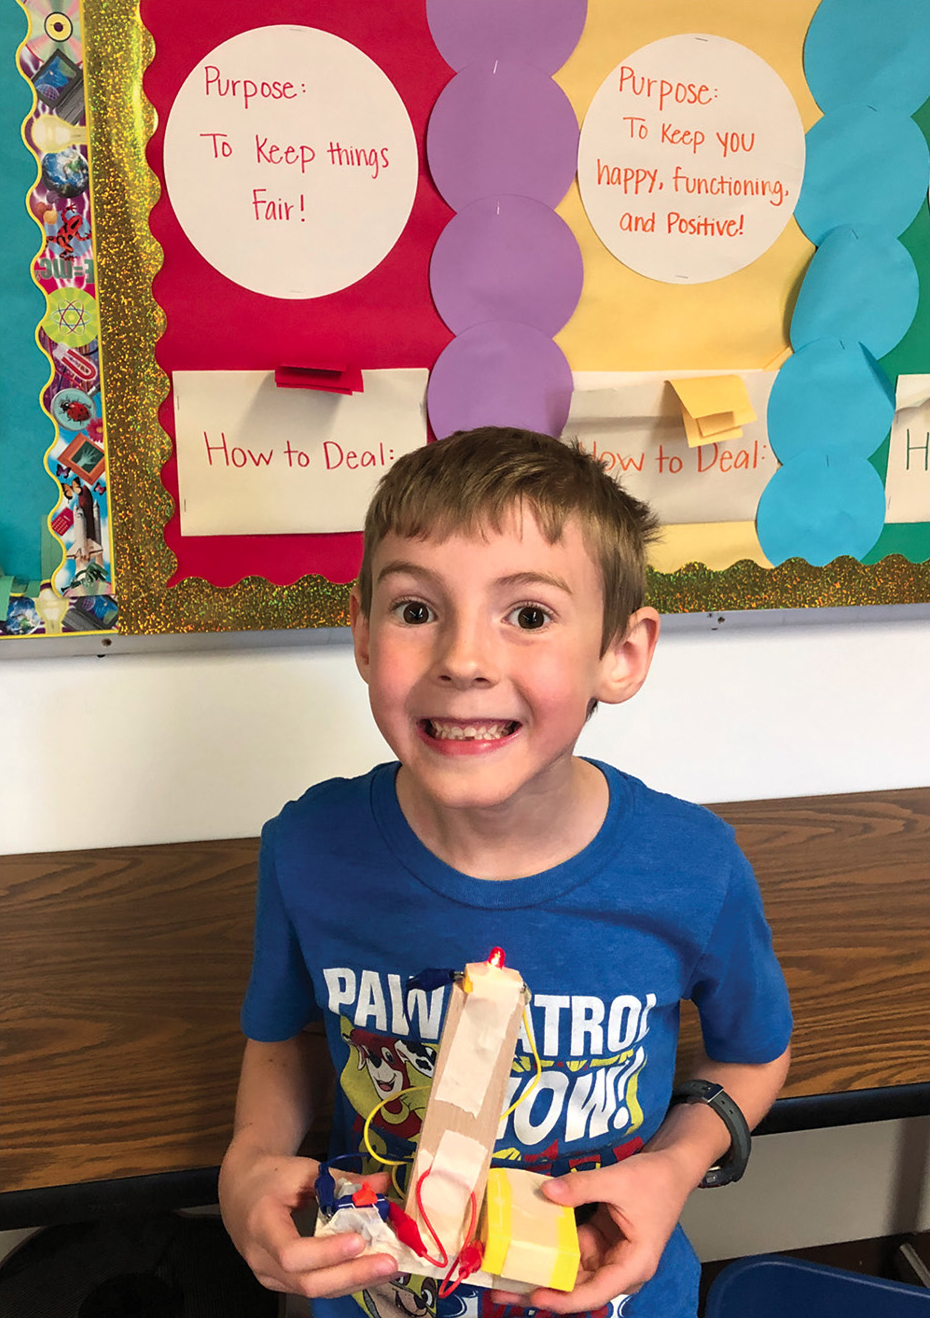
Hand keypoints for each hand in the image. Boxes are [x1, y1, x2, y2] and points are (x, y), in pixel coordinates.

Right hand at [219, 1142, 396, 1297]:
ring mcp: (270, 1276)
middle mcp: (261, 1259)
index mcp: (261, 1225)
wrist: (239, 1189)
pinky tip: (370, 1269)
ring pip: (314, 1291)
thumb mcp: (303, 1170)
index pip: (292, 1253)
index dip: (326, 1252)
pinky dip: (344, 1280)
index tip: (360, 1241)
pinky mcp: (282, 1282)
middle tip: (389, 1263)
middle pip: (307, 1283)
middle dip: (352, 1275)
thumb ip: (342, 1180)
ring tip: (389, 1268)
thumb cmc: (269, 1176)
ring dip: (354, 1281)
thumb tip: (383, 1182)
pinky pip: (315, 1288)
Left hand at [490, 1153, 691, 1313]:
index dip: (564, 1298)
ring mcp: (608, 1256)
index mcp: (633, 1265)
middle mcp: (620, 1268)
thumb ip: (582, 1186)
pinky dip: (552, 1248)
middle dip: (543, 1289)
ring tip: (507, 1270)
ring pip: (572, 1272)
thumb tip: (546, 1191)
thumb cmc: (656, 1180)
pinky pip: (572, 1250)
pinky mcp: (599, 1241)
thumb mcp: (618, 1180)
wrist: (671, 1167)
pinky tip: (526, 1244)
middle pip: (578, 1288)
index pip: (595, 1292)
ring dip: (543, 1270)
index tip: (535, 1295)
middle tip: (504, 1288)